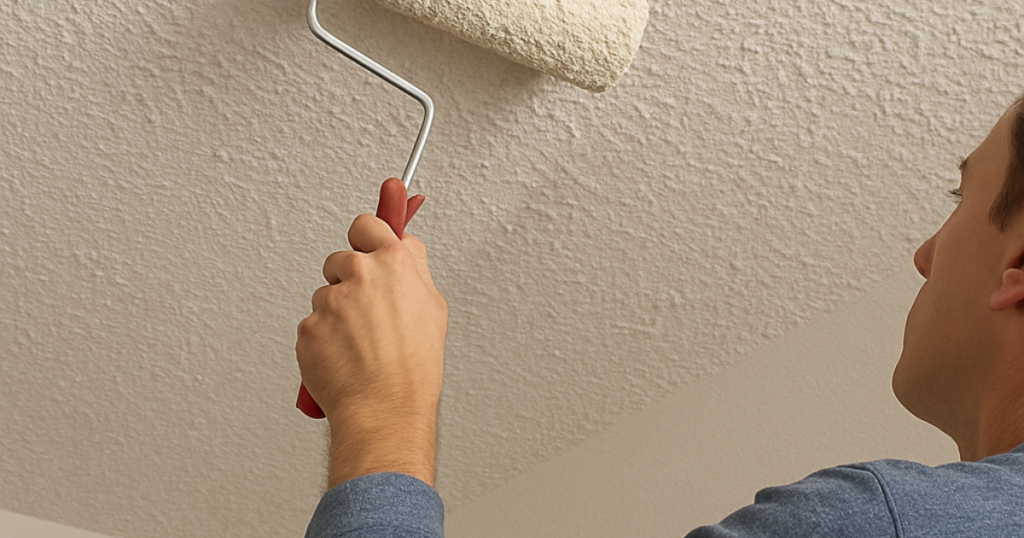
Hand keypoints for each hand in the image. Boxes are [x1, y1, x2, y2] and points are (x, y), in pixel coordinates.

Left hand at [296, 213, 447, 486]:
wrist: (384, 407)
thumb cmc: (413, 367)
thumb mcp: (433, 308)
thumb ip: (413, 270)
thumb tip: (404, 247)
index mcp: (394, 263)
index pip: (369, 224)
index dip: (367, 236)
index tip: (367, 242)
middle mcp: (359, 274)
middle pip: (341, 258)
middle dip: (349, 277)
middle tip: (366, 309)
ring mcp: (330, 300)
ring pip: (325, 294)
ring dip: (336, 312)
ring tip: (360, 343)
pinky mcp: (309, 326)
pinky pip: (313, 325)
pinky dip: (324, 339)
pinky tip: (345, 357)